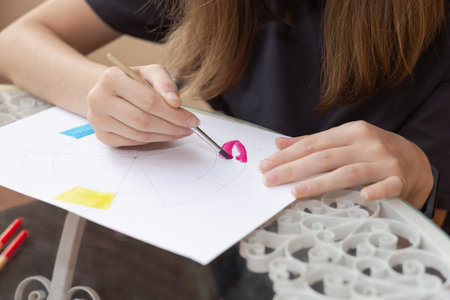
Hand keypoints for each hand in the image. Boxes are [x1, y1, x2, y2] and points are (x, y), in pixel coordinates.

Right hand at [86, 64, 198, 146]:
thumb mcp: (150, 72)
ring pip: (139, 135)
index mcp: (111, 78)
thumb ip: (165, 83)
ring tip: (180, 131)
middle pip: (143, 120)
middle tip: (189, 128)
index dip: (173, 113)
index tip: (192, 119)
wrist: (108, 90)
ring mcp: (98, 119)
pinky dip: (152, 140)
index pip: (148, 101)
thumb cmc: (133, 80)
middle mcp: (99, 98)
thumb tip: (176, 102)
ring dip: (164, 135)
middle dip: (172, 127)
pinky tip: (164, 134)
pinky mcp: (102, 135)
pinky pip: (132, 142)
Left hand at [259, 121, 433, 208]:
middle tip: (270, 180)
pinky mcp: (400, 179)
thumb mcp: (345, 141)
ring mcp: (384, 161)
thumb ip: (313, 143)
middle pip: (325, 157)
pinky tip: (362, 196)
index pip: (313, 144)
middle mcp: (366, 143)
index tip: (266, 165)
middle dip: (293, 169)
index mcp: (350, 131)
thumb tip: (280, 143)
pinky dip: (376, 190)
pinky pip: (388, 185)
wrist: (415, 160)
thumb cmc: (372, 151)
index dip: (287, 155)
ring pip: (348, 172)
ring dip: (320, 182)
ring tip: (295, 191)